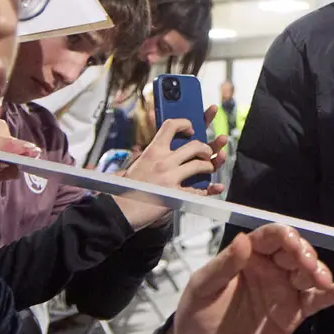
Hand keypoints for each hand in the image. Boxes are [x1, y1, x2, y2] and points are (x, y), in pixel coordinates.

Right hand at [114, 109, 227, 228]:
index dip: (186, 123)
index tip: (192, 127)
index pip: (171, 126)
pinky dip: (209, 189)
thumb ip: (157, 155)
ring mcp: (170, 178)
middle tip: (208, 152)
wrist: (119, 210)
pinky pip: (199, 190)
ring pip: (201, 165)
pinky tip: (214, 187)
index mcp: (153, 151)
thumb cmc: (127, 188)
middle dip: (208, 147)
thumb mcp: (140, 164)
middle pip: (195, 145)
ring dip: (211, 165)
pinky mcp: (176, 195)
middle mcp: (163, 162)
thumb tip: (176, 148)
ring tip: (210, 167)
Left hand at [167, 224, 333, 333]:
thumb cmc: (197, 315)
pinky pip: (316, 301)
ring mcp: (285, 290)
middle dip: (306, 255)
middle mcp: (271, 268)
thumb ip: (224, 265)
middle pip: (296, 252)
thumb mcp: (203, 287)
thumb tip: (244, 239)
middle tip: (307, 267)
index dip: (285, 236)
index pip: (272, 237)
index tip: (293, 244)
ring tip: (322, 281)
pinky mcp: (294, 313)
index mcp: (249, 256)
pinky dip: (332, 295)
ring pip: (309, 273)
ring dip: (320, 272)